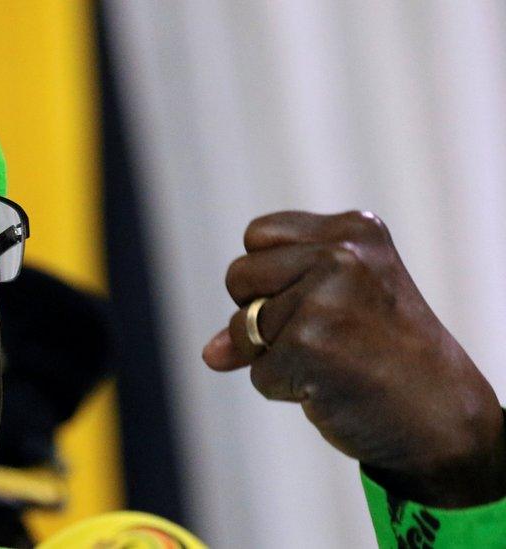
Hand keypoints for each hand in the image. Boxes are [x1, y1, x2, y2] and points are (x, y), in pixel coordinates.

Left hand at [202, 210, 505, 506]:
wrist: (441, 417)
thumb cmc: (387, 356)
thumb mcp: (340, 305)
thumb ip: (270, 305)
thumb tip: (210, 352)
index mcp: (353, 230)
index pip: (258, 235)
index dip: (267, 276)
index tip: (310, 299)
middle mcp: (342, 255)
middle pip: (238, 276)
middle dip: (258, 315)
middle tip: (319, 336)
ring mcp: (325, 300)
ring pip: (240, 328)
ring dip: (273, 357)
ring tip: (331, 362)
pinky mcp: (309, 346)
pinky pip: (258, 374)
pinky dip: (284, 389)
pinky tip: (332, 387)